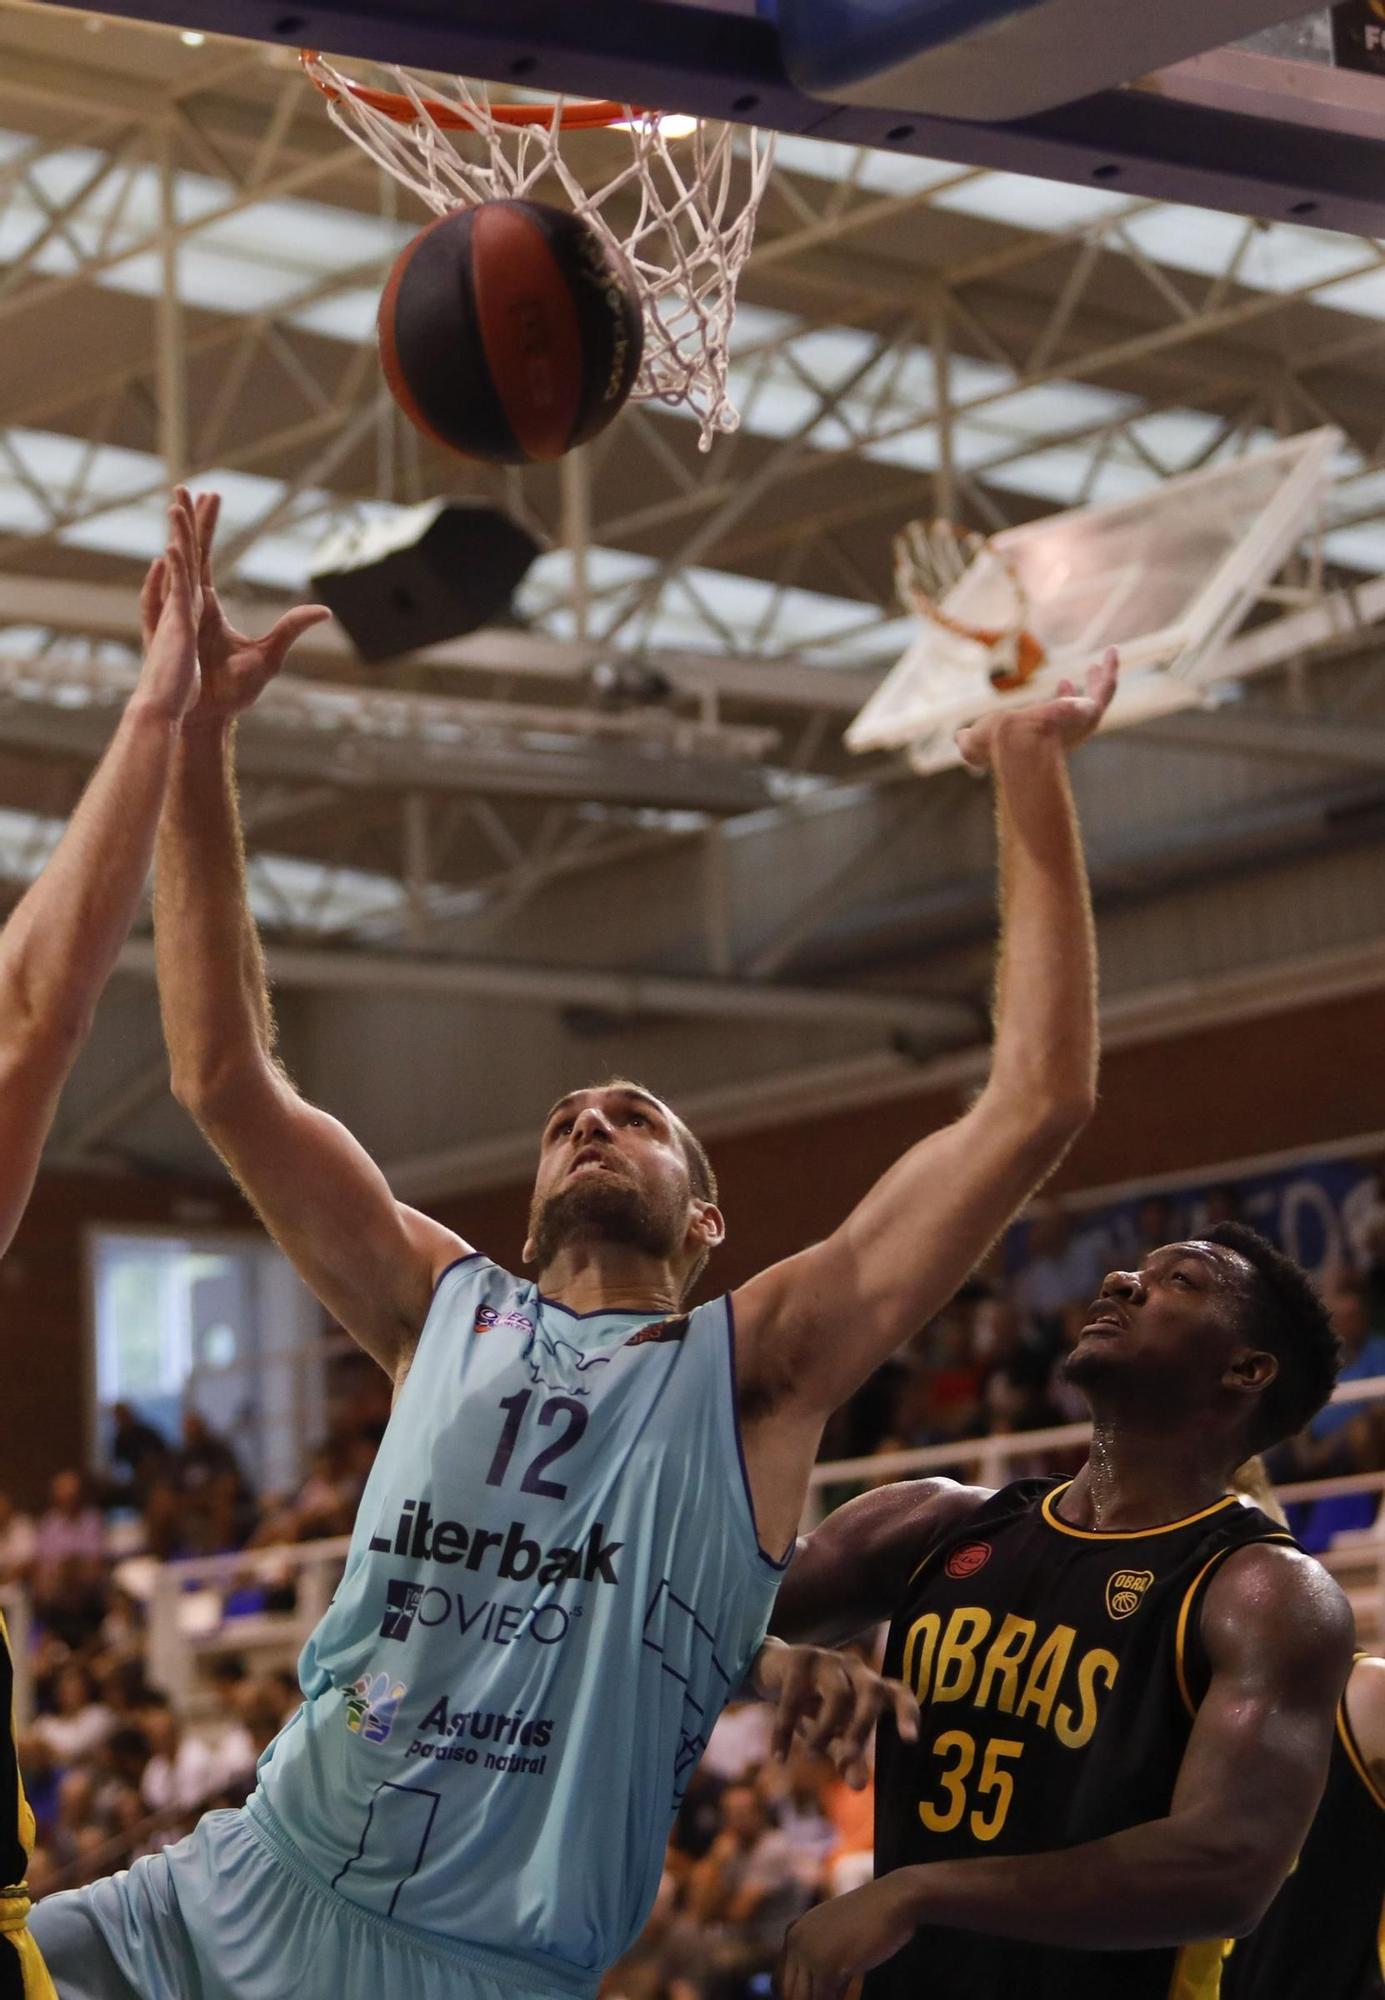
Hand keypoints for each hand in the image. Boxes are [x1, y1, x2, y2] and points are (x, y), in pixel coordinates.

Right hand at [145, 490, 330, 729]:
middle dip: (186, 519)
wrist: (209, 720)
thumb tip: (323, 610)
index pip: (206, 557)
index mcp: (207, 606)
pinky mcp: (171, 636)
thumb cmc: (234, 693)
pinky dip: (166, 578)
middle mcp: (189, 606)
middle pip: (187, 553)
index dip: (208, 526)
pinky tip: (168, 557)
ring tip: (174, 508)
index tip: (211, 495)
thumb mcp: (271, 656)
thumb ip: (292, 629)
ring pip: (175, 570)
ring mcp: (176, 619)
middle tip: (183, 485)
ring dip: (176, 539)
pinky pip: (165, 602)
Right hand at [755, 1641, 918, 1788]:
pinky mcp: (799, 1659)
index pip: (899, 1694)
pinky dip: (786, 1731)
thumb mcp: (834, 1732)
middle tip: (846, 1759)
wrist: (775, 1669)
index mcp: (870, 1685)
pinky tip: (779, 1757)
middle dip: (862, 1729)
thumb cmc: (816, 1703)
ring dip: (825, 1731)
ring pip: (838, 1696)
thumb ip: (848, 1755)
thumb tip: (859, 1787)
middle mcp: (855, 1669)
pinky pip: (794, 1699)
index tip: (910, 1740)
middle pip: (871, 1693)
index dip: (907, 1714)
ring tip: (811, 1756)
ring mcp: (828, 1660)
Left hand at [777, 1874, 919, 1999]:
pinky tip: (850, 1993)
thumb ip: (820, 1960)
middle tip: (834, 1993)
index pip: (781, 1981)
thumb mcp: (836, 1936)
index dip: (799, 1995)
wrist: (894, 1900)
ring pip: (803, 1999)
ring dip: (823, 1999)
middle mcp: (797, 1941)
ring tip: (843, 1990)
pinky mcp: (828, 1966)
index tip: (821, 1993)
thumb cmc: (872, 1920)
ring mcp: (810, 1953)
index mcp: (795, 1932)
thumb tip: (815, 1994)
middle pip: (789, 1993)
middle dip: (810, 1998)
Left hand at [956, 646, 1117, 770]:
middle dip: (1082, 690)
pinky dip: (1111, 669)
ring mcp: (1080, 722)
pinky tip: (1113, 651)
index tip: (1063, 680)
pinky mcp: (1090, 712)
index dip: (1061, 698)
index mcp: (1043, 737)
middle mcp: (1066, 731)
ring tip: (1107, 658)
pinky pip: (1107, 687)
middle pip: (1080, 707)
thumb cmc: (996, 746)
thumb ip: (967, 740)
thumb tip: (958, 737)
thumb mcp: (975, 742)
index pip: (1057, 716)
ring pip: (1099, 695)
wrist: (1017, 745)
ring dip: (1103, 677)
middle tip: (1086, 670)